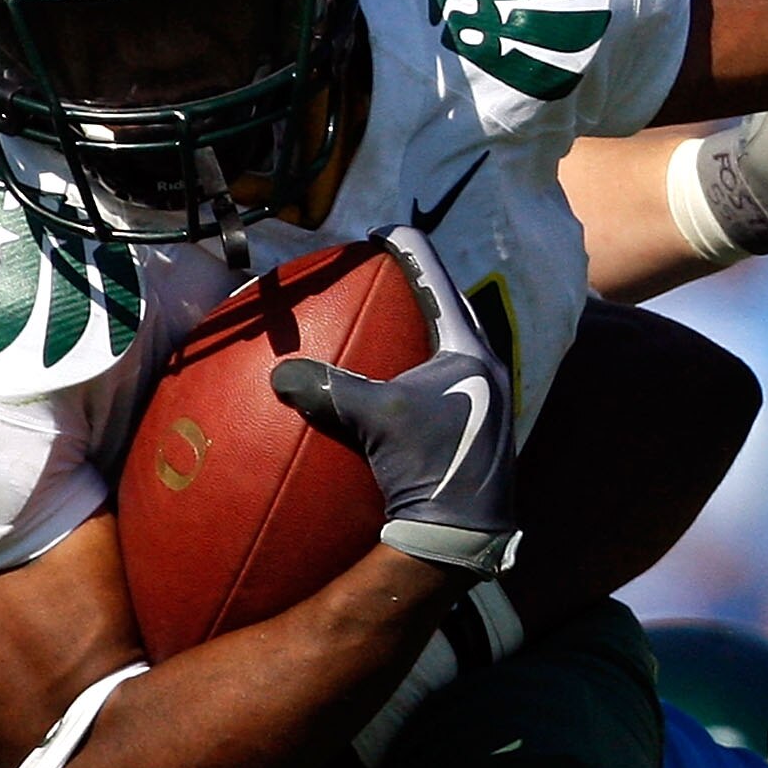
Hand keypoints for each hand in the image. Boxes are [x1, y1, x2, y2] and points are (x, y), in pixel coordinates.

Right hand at [270, 227, 519, 576]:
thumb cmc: (429, 468)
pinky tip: (393, 383)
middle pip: (451, 308)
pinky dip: (417, 369)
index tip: (382, 234)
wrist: (463, 533)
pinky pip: (444, 381)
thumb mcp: (375, 419)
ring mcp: (487, 399)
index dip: (409, 250)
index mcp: (471, 350)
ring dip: (423, 328)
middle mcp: (488, 367)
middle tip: (388, 269)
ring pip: (452, 346)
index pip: (438, 280)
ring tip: (392, 318)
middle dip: (421, 285)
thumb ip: (329, 388)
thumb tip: (280, 373)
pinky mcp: (477, 428)